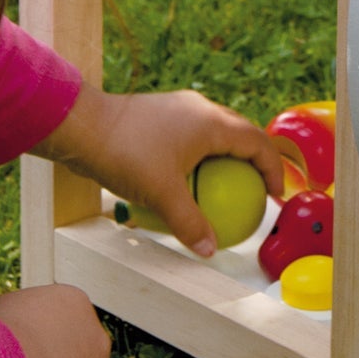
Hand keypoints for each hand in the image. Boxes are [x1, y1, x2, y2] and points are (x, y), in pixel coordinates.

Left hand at [51, 88, 287, 255]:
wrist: (82, 126)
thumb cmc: (125, 154)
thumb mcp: (162, 195)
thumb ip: (190, 223)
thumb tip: (209, 249)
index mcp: (211, 123)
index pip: (258, 143)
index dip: (273, 169)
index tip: (275, 194)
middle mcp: (201, 109)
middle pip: (241, 133)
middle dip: (253, 161)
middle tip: (255, 190)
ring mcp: (180, 107)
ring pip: (216, 132)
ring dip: (226, 157)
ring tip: (224, 186)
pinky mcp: (161, 114)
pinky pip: (193, 134)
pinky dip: (201, 156)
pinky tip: (186, 179)